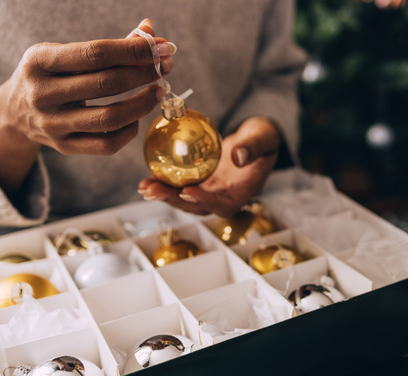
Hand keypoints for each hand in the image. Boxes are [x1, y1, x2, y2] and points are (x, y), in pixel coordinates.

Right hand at [0, 19, 174, 193]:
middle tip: (166, 66)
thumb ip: (107, 46)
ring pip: (109, 118)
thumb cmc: (50, 75)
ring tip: (159, 90)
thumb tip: (150, 33)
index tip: (161, 47)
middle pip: (106, 84)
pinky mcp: (63, 147)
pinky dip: (129, 130)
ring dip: (143, 104)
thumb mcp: (65, 54)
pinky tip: (138, 117)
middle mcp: (42, 94)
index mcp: (39, 61)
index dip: (133, 50)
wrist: (14, 112)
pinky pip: (107, 145)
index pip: (95, 53)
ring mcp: (52, 124)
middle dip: (144, 73)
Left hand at [138, 116, 281, 216]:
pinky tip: (147, 176)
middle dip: (173, 201)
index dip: (204, 201)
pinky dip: (164, 182)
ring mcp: (211, 192)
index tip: (187, 191)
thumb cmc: (263, 138)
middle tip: (153, 191)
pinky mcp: (201, 183)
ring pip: (185, 199)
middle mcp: (224, 197)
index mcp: (242, 192)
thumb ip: (254, 147)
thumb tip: (238, 156)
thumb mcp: (264, 137)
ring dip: (164, 195)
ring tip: (144, 187)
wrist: (256, 140)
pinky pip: (181, 186)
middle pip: (197, 206)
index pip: (223, 204)